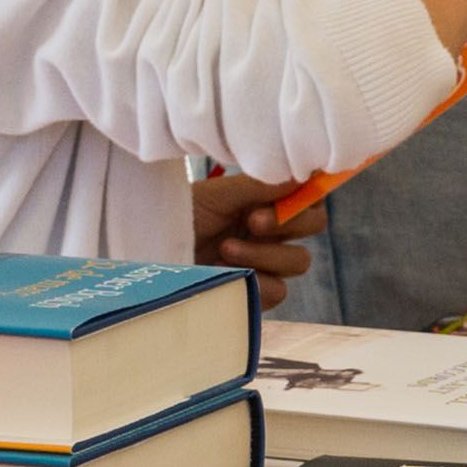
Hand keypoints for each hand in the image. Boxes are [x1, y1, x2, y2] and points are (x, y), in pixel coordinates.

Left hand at [190, 168, 315, 304]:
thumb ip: (260, 185)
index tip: (286, 195)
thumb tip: (299, 174)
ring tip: (225, 250)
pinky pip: (278, 290)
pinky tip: (225, 273)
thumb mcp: (218, 194)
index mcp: (265, 199)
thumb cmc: (181, 218)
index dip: (309, 193)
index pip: (309, 193)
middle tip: (253, 221)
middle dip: (289, 222)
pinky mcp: (255, 293)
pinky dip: (255, 281)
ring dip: (264, 254)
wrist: (151, 253)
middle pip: (315, 224)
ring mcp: (265, 263)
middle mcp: (270, 230)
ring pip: (299, 261)